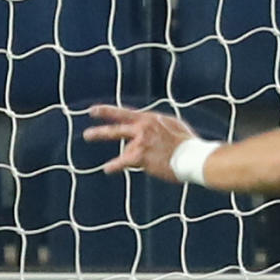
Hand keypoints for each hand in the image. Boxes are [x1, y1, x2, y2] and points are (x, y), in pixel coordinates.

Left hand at [82, 105, 199, 181]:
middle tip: (87, 136)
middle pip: (116, 129)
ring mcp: (140, 141)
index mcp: (150, 118)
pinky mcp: (140, 156)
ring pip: (127, 151)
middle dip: (100, 133)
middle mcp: (143, 127)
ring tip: (128, 164)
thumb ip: (156, 124)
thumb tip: (149, 127)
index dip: (107, 112)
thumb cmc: (187, 143)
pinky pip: (122, 162)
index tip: (93, 111)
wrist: (193, 156)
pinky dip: (114, 166)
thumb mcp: (172, 125)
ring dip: (133, 159)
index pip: (124, 113)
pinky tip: (108, 169)